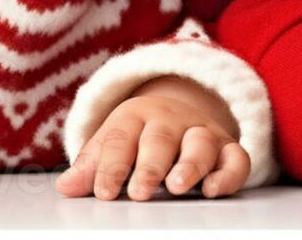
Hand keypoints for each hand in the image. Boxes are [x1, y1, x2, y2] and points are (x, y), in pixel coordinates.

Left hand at [55, 75, 248, 200]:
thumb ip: (91, 165)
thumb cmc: (139, 134)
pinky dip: (229, 173)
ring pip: (199, 144)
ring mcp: (201, 133)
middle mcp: (170, 121)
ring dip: (190, 164)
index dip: (111, 165)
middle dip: (150, 166)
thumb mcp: (112, 142)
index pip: (120, 139)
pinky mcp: (227, 148)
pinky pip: (235, 157)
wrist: (179, 109)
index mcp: (135, 117)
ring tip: (176, 186)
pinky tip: (214, 190)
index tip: (103, 191)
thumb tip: (66, 186)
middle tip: (140, 191)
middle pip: (159, 139)